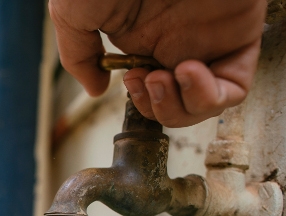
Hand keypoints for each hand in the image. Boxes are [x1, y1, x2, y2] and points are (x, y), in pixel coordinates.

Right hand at [49, 0, 265, 126]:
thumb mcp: (72, 16)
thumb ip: (78, 57)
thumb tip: (94, 89)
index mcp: (140, 39)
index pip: (149, 90)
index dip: (139, 100)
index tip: (128, 81)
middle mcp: (174, 41)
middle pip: (176, 104)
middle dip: (157, 108)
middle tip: (143, 81)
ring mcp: (206, 40)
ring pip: (205, 102)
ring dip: (180, 107)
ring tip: (163, 77)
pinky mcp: (236, 34)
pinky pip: (234, 86)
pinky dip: (209, 96)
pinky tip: (187, 73)